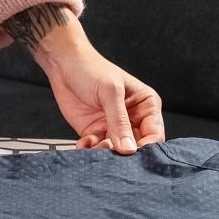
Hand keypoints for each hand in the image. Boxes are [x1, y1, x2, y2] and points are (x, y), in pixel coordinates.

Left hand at [5, 5, 164, 153]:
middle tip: (109, 148)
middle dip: (123, 153)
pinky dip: (90, 150)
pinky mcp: (96, 132)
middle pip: (136, 147)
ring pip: (116, 151)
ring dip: (105, 152)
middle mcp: (133, 119)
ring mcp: (113, 127)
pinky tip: (83, 143)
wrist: (63, 65)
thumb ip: (119, 121)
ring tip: (94, 143)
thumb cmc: (91, 69)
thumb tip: (128, 149)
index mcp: (146, 105)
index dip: (146, 147)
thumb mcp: (110, 92)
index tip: (131, 153)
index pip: (155, 134)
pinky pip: (97, 149)